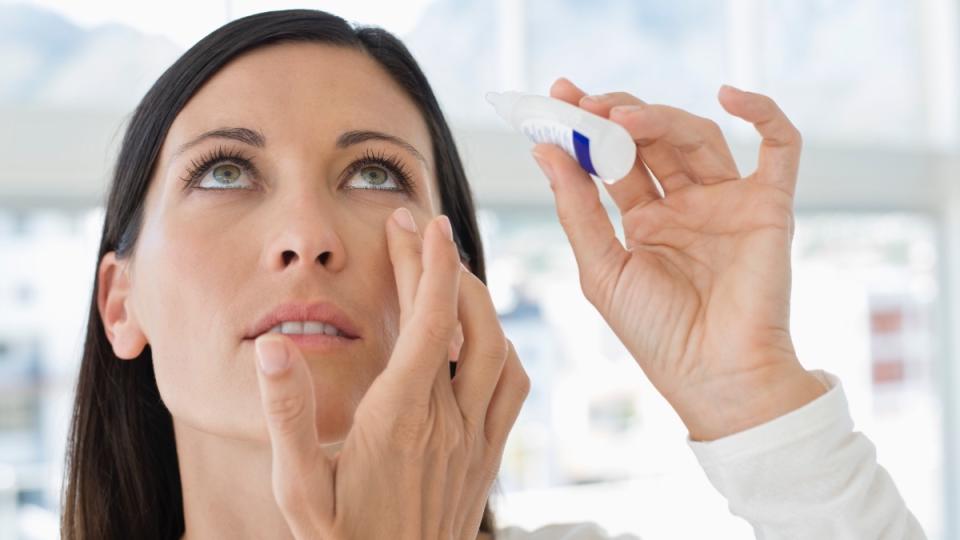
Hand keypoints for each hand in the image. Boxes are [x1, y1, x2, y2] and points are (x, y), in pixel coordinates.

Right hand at [253, 209, 529, 538]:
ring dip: (478, 303)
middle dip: (443, 263)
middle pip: (465, 321)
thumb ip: (287, 416)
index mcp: (401, 418)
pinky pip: (512, 386)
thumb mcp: (298, 489)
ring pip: (498, 348)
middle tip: (417, 228)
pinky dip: (499, 347)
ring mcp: (477, 439)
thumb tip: (275, 346)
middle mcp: (449, 422)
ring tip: (445, 274)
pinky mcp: (489, 456)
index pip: (428, 320)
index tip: (420, 222)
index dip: (427, 262)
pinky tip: (475, 340)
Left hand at [533, 78, 824, 440]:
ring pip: (697, 137)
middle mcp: (685, 206)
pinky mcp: (768, 207)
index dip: (589, 128)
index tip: (559, 97)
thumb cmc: (656, 335)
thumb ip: (577, 208)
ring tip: (620, 118)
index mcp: (644, 221)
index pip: (614, 160)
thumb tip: (544, 150)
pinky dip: (764, 115)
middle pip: (653, 140)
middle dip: (618, 115)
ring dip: (659, 119)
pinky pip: (781, 149)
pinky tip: (730, 95)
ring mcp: (727, 203)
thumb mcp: (602, 269)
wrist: (715, 377)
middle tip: (586, 102)